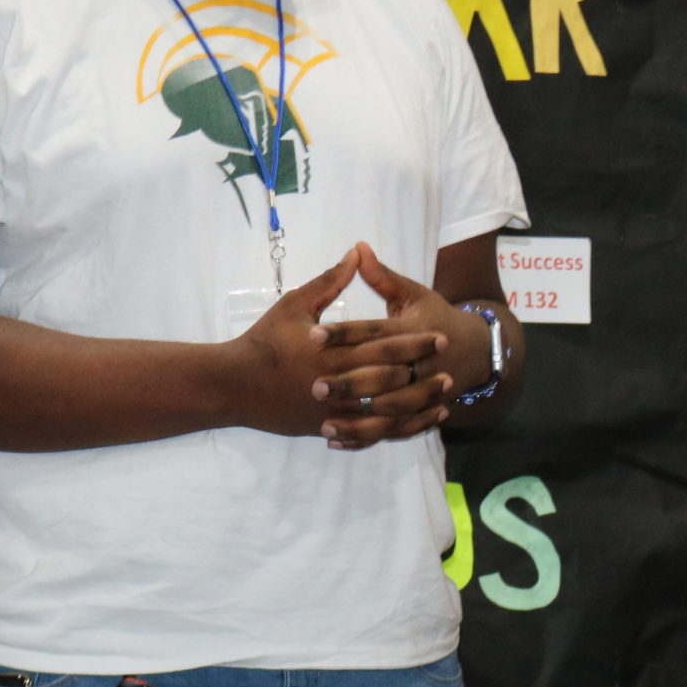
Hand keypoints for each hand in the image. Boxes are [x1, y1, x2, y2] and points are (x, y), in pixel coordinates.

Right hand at [228, 249, 446, 438]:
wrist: (233, 384)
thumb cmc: (264, 340)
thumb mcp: (295, 305)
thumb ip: (330, 282)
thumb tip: (357, 252)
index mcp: (333, 351)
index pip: (384, 346)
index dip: (415, 341)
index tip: (441, 335)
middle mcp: (337, 383)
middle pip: (390, 379)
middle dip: (423, 374)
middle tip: (453, 368)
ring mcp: (333, 410)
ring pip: (385, 412)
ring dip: (418, 405)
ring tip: (445, 398)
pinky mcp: (328, 428)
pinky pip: (370, 433)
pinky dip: (398, 429)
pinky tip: (419, 423)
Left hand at [309, 242, 481, 450]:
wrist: (475, 351)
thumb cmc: (435, 317)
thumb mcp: (413, 294)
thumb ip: (383, 276)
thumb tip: (357, 247)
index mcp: (415, 331)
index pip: (376, 333)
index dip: (344, 333)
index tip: (312, 335)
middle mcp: (422, 365)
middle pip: (383, 375)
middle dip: (349, 382)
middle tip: (313, 384)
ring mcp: (424, 392)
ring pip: (389, 410)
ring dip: (356, 417)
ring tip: (323, 418)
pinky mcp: (421, 412)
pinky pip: (393, 430)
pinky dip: (365, 436)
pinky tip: (336, 439)